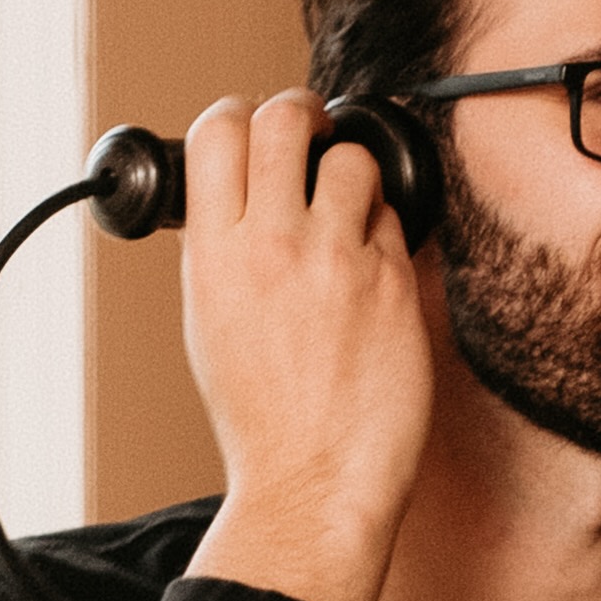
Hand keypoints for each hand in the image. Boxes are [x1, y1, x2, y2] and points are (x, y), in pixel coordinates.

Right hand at [178, 91, 435, 600]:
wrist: (311, 484)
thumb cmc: (262, 420)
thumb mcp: (208, 324)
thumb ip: (222, 249)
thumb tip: (242, 195)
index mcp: (214, 256)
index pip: (217, 129)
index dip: (238, 115)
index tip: (253, 129)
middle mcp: (272, 246)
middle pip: (285, 117)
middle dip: (300, 116)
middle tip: (311, 136)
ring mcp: (336, 260)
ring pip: (352, 158)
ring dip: (351, 175)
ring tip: (345, 218)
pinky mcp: (391, 281)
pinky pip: (392, 218)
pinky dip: (382, 233)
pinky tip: (369, 276)